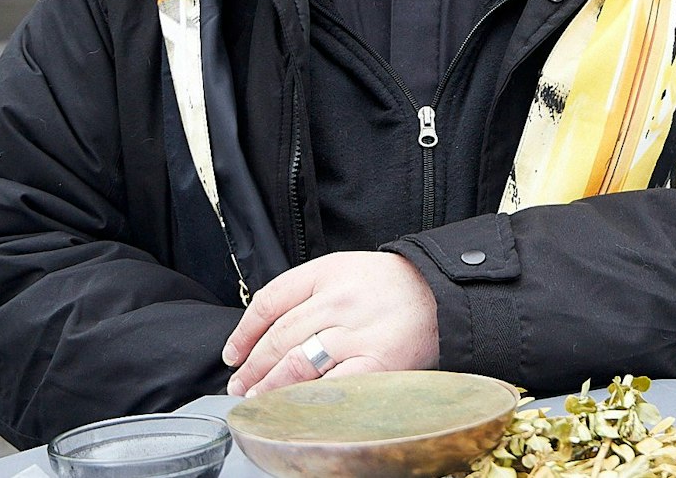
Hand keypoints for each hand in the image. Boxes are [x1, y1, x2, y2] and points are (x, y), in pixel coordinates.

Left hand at [222, 251, 438, 396]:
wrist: (441, 293)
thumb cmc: (390, 286)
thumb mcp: (344, 269)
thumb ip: (307, 292)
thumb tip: (264, 331)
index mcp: (327, 272)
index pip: (269, 301)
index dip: (244, 332)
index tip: (234, 353)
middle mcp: (338, 300)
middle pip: (278, 337)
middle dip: (252, 366)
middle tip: (240, 384)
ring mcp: (357, 332)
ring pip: (296, 363)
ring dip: (269, 385)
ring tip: (258, 398)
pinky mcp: (376, 363)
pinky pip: (330, 385)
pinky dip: (305, 399)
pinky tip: (292, 406)